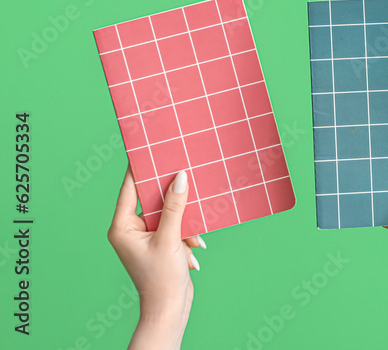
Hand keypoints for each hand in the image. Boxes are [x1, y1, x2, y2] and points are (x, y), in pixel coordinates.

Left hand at [108, 167, 204, 349]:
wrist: (170, 308)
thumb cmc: (162, 278)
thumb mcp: (171, 238)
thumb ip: (175, 206)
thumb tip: (180, 177)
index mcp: (122, 227)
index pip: (130, 189)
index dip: (140, 169)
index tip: (149, 149)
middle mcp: (130, 230)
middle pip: (150, 199)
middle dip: (171, 194)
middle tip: (183, 171)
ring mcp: (145, 237)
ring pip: (167, 212)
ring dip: (184, 220)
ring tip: (192, 233)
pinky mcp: (160, 244)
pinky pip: (175, 226)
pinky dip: (187, 233)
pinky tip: (195, 246)